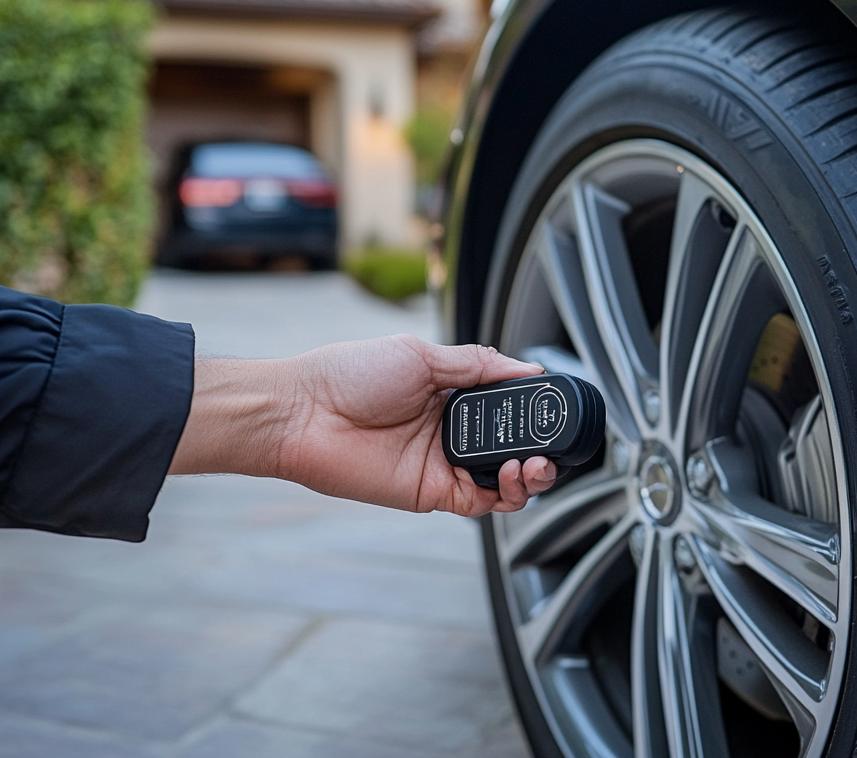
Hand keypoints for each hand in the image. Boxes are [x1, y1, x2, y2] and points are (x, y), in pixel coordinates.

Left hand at [169, 335, 557, 515]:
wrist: (303, 412)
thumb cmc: (349, 374)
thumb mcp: (420, 354)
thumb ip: (477, 364)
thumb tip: (529, 367)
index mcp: (450, 391)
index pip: (505, 404)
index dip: (532, 409)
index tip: (554, 407)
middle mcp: (450, 429)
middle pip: (510, 446)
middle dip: (539, 448)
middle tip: (551, 445)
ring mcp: (441, 463)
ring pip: (502, 479)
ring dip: (528, 474)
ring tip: (534, 464)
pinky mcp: (430, 493)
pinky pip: (479, 501)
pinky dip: (503, 494)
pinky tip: (509, 475)